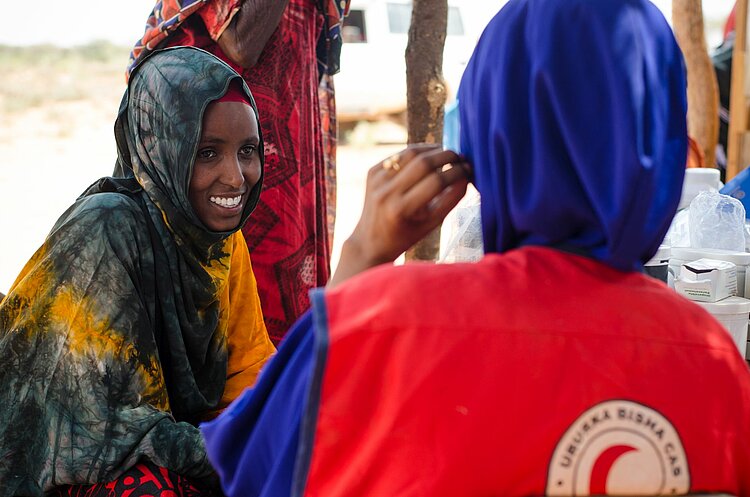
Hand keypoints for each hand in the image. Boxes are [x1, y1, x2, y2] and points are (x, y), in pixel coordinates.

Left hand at [329, 144, 470, 286]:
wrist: (370, 241)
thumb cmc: (407, 235)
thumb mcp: (432, 223)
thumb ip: (452, 198)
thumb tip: (467, 174)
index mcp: (401, 209)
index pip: (436, 181)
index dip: (457, 172)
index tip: (469, 169)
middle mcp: (386, 191)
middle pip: (424, 162)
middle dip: (448, 156)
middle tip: (461, 159)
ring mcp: (377, 179)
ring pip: (411, 153)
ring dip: (434, 150)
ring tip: (447, 156)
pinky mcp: (372, 171)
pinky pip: (400, 155)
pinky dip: (418, 153)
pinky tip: (429, 157)